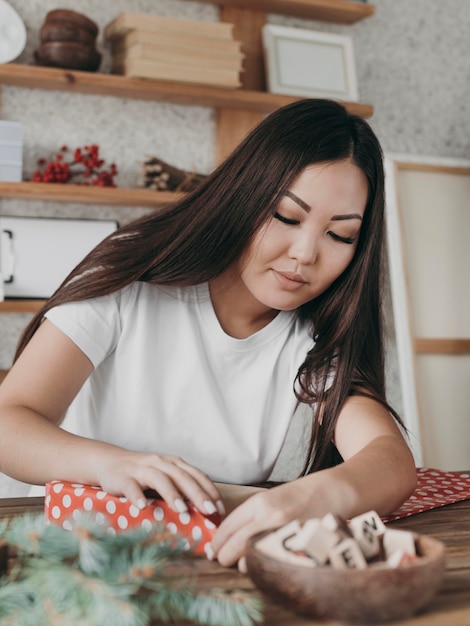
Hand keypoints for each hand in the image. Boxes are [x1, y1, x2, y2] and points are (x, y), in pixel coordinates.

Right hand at [95, 450, 224, 516]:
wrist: (109, 462)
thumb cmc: (143, 475)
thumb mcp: (164, 478)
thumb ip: (181, 490)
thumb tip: (205, 514)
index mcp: (174, 463)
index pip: (196, 475)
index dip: (210, 491)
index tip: (220, 509)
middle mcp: (160, 463)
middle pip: (182, 477)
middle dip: (197, 494)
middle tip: (208, 511)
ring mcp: (141, 468)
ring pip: (160, 479)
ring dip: (172, 494)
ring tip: (182, 510)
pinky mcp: (123, 477)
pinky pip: (131, 486)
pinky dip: (138, 496)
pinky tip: (143, 507)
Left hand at [210, 480, 315, 567]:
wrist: (335, 491)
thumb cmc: (303, 493)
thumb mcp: (272, 497)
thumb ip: (253, 515)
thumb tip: (230, 535)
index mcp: (260, 502)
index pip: (228, 527)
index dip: (217, 542)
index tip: (213, 549)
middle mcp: (269, 517)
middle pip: (235, 545)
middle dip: (224, 556)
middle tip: (221, 559)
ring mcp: (284, 533)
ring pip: (252, 558)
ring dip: (243, 564)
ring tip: (240, 563)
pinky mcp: (298, 547)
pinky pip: (273, 563)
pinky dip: (264, 567)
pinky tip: (262, 565)